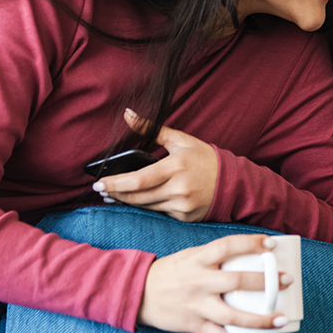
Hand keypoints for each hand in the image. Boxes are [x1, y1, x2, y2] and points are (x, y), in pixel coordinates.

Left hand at [95, 108, 218, 221]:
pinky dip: (149, 206)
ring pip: (146, 206)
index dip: (116, 184)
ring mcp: (183, 205)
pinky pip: (159, 213)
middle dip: (116, 194)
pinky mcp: (186, 217)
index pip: (138, 180)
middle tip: (102, 190)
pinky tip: (142, 200)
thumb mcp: (181, 140)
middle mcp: (179, 188)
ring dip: (129, 201)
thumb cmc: (205, 158)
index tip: (99, 183)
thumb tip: (128, 114)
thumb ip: (152, 129)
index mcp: (176, 167)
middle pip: (137, 197)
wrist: (233, 182)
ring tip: (116, 195)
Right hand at [138, 235, 294, 332]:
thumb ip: (217, 257)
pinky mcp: (194, 325)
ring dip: (260, 319)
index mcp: (198, 259)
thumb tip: (253, 255)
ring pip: (232, 316)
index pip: (228, 246)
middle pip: (236, 281)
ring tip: (281, 319)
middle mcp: (198, 281)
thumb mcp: (191, 256)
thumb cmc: (172, 273)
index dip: (251, 243)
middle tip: (286, 281)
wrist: (138, 293)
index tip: (272, 244)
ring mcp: (196, 305)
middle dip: (266, 282)